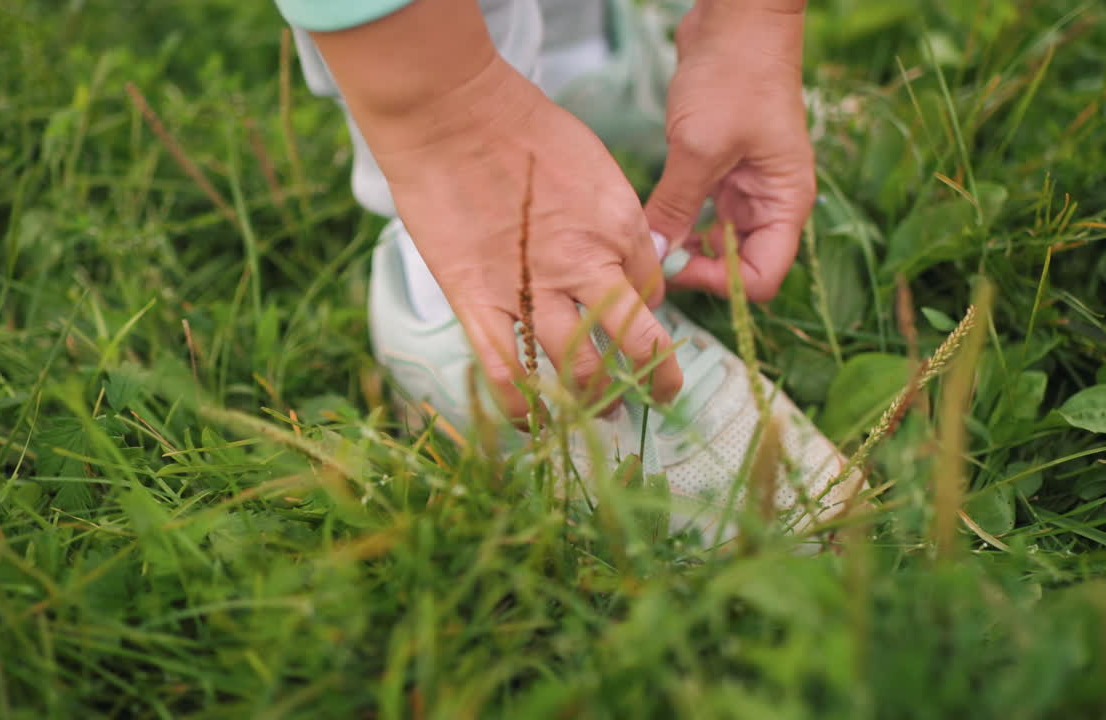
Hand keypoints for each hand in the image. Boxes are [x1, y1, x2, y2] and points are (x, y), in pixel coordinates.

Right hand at [312, 0, 681, 419]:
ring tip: (602, 415)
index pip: (653, 292)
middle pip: (635, 343)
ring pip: (577, 369)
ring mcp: (530, 289)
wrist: (449, 114)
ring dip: (596, 401)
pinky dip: (524, 408)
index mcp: (620, 227)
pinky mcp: (477, 302)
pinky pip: (507, 372)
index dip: (652, 314)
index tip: (644, 324)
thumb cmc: (523, 129)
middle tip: (655, 396)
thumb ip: (616, 222)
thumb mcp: (595, 166)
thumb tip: (632, 267)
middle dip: (654, 379)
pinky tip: (535, 424)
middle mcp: (584, 266)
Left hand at [645, 1, 815, 302]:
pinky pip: (701, 213)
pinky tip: (652, 216)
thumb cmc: (734, 75)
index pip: (762, 277)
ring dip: (685, 247)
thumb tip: (652, 255)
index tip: (675, 265)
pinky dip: (679, 220)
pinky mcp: (722, 170)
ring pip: (717, 241)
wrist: (736, 18)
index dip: (719, 283)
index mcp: (784, 203)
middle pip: (739, 265)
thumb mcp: (698, 148)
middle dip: (698, 270)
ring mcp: (746, 187)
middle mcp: (770, 202)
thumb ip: (676, 207)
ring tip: (648, 242)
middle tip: (653, 260)